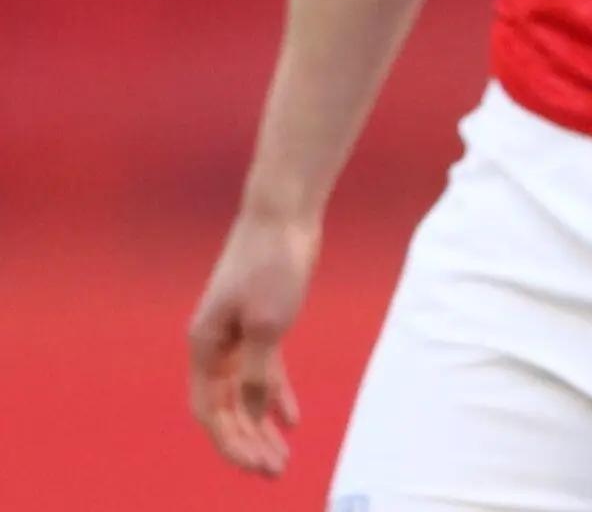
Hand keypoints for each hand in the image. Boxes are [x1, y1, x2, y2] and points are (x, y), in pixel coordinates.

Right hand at [187, 210, 318, 474]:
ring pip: (246, 392)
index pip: (212, 411)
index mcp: (204, 347)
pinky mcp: (262, 323)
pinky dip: (277, 395)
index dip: (233, 442)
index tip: (258, 466)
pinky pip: (265, 370)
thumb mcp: (267, 324)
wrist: (283, 215)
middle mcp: (214, 345)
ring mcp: (237, 334)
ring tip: (282, 456)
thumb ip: (259, 371)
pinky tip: (292, 419)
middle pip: (227, 407)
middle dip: (247, 442)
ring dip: (262, 424)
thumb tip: (257, 412)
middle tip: (274, 472)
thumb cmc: (272, 264)